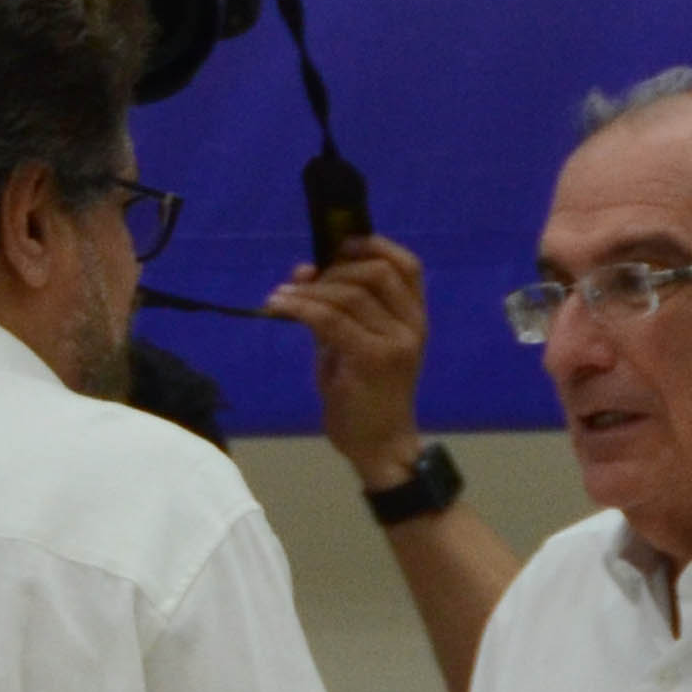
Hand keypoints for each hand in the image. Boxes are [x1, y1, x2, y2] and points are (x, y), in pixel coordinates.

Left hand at [264, 236, 435, 489]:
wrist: (379, 445)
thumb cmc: (365, 395)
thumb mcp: (350, 344)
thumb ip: (334, 308)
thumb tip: (305, 270)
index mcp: (415, 318)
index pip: (407, 265)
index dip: (373, 246)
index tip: (338, 246)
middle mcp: (413, 325)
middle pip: (376, 273)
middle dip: (334, 269)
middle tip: (303, 282)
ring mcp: (397, 341)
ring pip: (350, 295)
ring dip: (308, 290)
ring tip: (281, 295)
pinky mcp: (373, 359)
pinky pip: (331, 320)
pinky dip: (300, 307)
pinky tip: (277, 305)